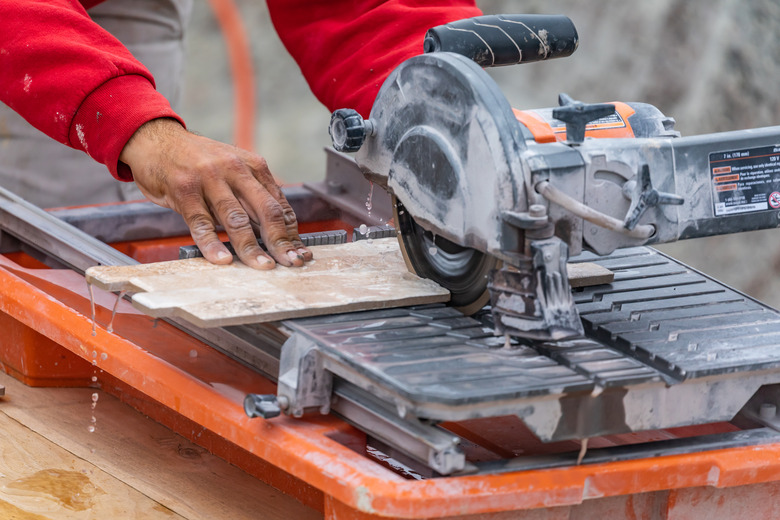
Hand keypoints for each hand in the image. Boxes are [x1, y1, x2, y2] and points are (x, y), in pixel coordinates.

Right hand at [120, 118, 311, 268]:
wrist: (155, 138)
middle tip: (291, 263)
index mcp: (254, 166)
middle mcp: (235, 169)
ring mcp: (209, 179)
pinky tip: (222, 259)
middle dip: (280, 241)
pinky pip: (201, 222)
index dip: (291, 233)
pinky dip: (213, 243)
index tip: (299, 254)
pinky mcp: (184, 189)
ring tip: (263, 266)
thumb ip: (252, 195)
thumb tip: (277, 231)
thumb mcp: (232, 169)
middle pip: (266, 211)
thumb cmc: (196, 161)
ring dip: (251, 247)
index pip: (280, 205)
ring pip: (236, 219)